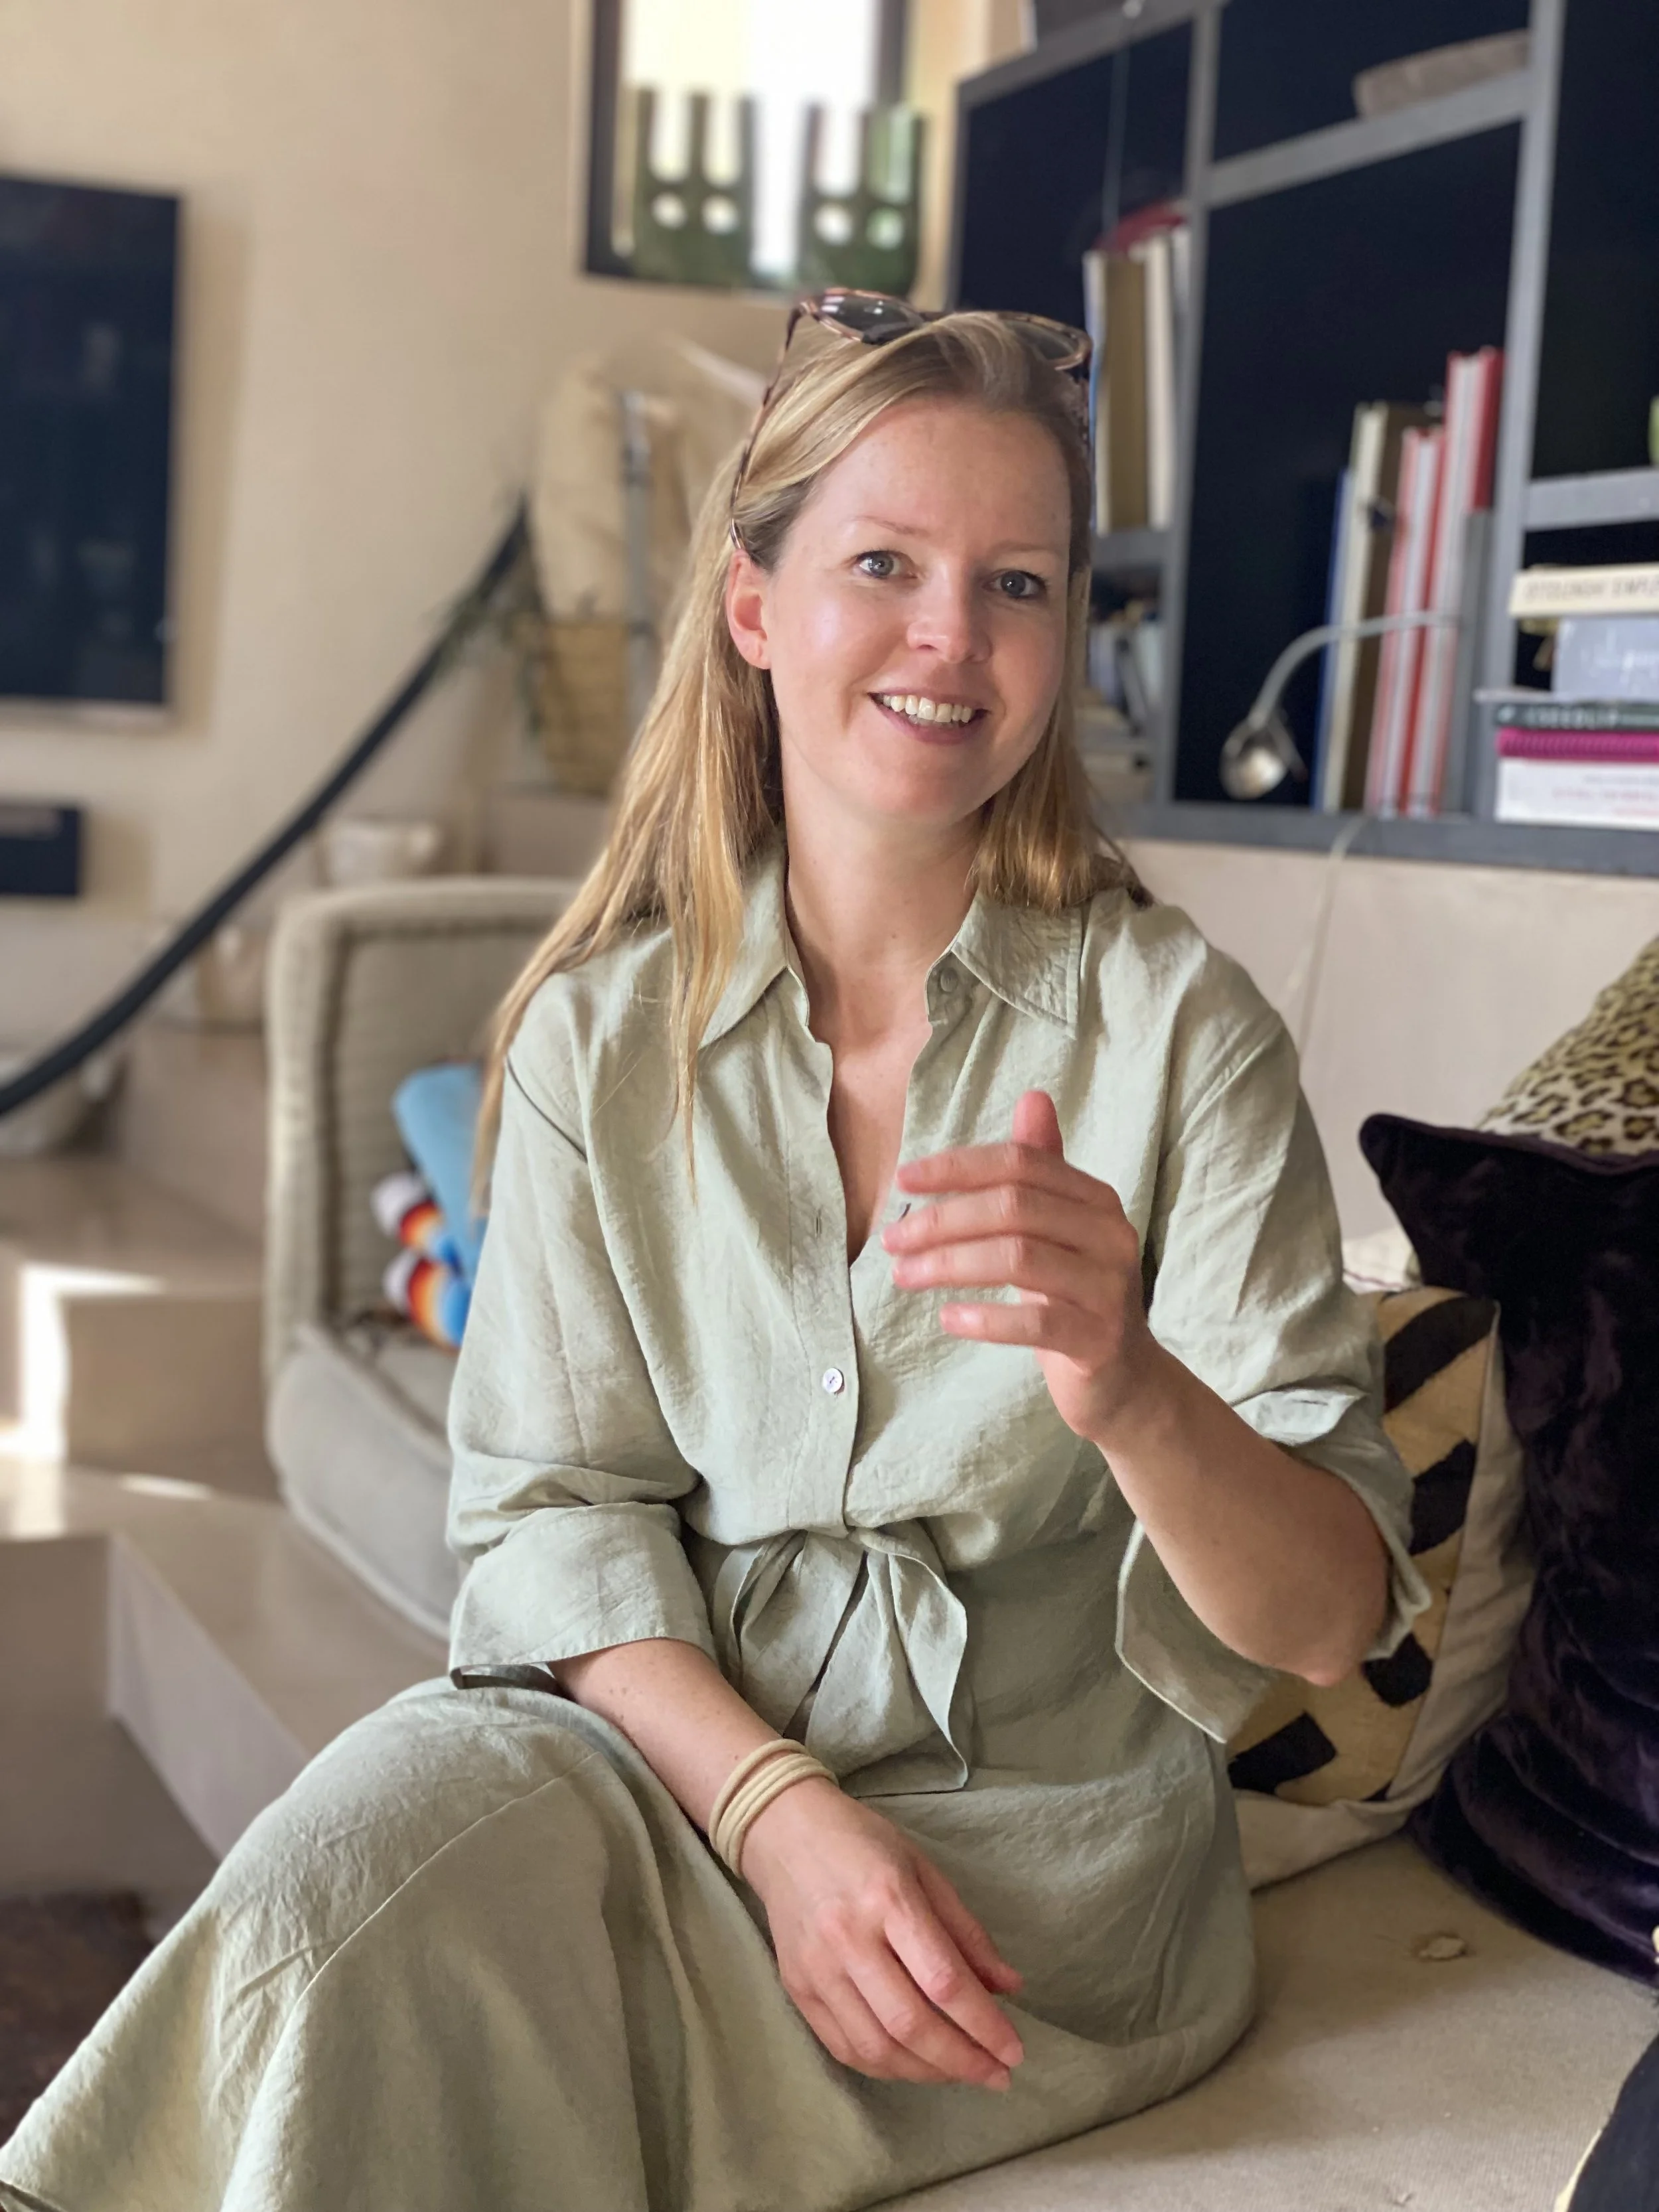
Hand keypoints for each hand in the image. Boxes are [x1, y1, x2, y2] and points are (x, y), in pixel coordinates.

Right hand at [740, 1778, 1024, 2089]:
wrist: (785, 1831)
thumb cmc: (863, 1842)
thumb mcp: (924, 1869)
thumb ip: (965, 1932)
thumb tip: (1009, 1988)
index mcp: (888, 1898)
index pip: (943, 1980)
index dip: (984, 2025)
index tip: (1014, 2052)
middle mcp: (848, 1938)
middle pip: (909, 2024)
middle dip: (962, 2061)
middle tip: (997, 2076)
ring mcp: (816, 1968)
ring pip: (875, 2048)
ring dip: (926, 2073)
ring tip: (959, 2072)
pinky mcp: (795, 1988)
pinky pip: (843, 2047)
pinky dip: (884, 2067)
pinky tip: (913, 2065)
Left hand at [885, 1089, 1163, 1447]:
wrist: (1125, 1379)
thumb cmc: (1076, 1295)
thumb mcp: (1059, 1228)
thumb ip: (1043, 1169)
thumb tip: (1033, 1096)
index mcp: (1095, 1199)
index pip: (1020, 1164)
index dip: (957, 1168)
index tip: (902, 1182)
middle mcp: (1109, 1235)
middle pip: (1013, 1208)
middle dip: (943, 1219)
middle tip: (891, 1240)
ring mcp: (1109, 1288)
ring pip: (1018, 1259)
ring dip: (949, 1264)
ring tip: (903, 1276)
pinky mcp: (1100, 1339)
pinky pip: (1036, 1322)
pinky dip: (986, 1319)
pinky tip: (948, 1319)